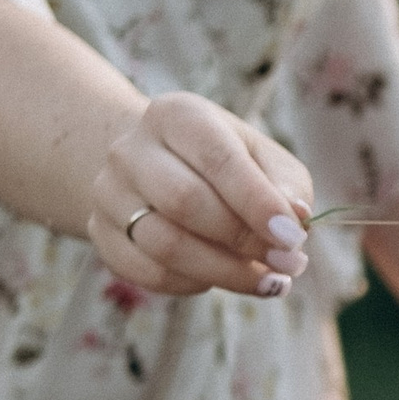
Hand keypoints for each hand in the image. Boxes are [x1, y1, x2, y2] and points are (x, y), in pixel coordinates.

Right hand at [90, 95, 313, 300]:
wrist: (157, 166)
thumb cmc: (227, 164)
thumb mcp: (264, 158)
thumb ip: (286, 184)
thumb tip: (297, 217)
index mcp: (176, 115)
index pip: (217, 159)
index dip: (258, 203)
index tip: (292, 238)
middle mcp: (131, 149)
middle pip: (184, 202)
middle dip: (243, 240)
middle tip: (287, 264)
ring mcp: (108, 192)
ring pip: (165, 245)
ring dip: (226, 272)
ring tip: (268, 281)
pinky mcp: (101, 233)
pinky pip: (150, 273)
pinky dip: (195, 284)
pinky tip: (223, 278)